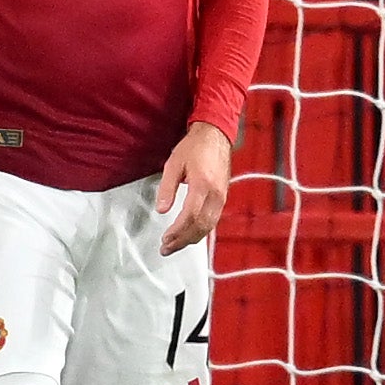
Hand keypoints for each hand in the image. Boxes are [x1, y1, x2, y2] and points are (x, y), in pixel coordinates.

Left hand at [155, 121, 232, 255]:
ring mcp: (222, 197)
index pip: (190, 216)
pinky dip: (200, 231)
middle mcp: (216, 194)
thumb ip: (167, 188)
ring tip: (175, 245)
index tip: (164, 239)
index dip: (177, 231)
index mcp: (203, 185)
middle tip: (166, 249)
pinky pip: (213, 221)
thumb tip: (162, 209)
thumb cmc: (194, 147)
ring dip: (191, 239)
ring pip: (209, 226)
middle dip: (182, 241)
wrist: (215, 136)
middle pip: (201, 226)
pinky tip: (189, 235)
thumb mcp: (173, 164)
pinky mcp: (223, 198)